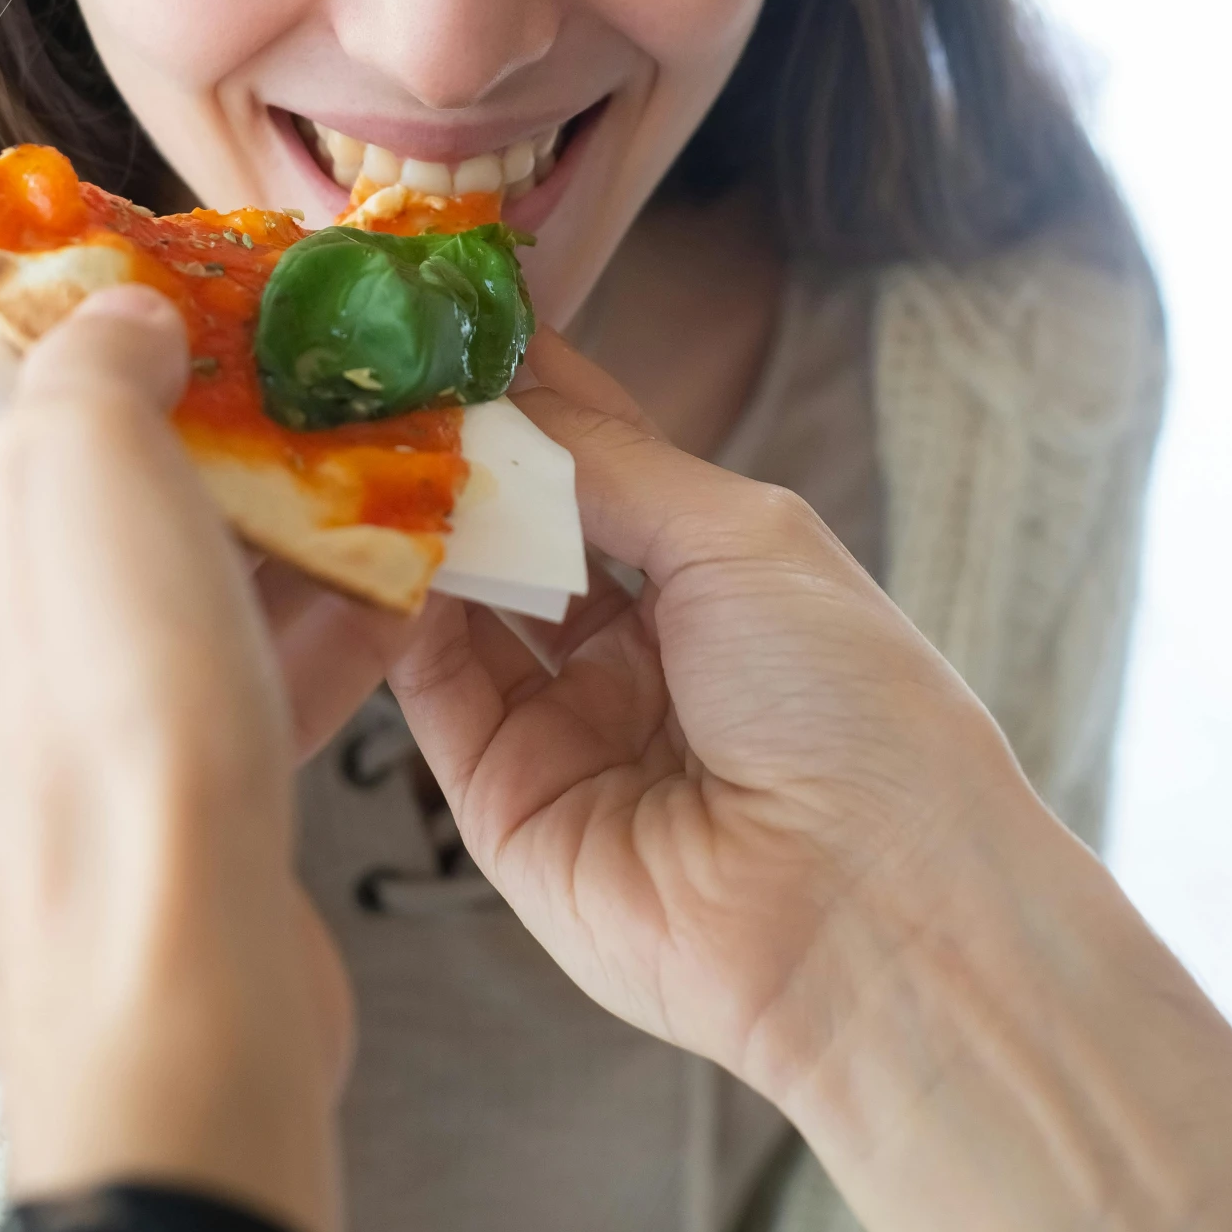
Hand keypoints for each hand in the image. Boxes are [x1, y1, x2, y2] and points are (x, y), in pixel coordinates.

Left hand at [0, 290, 344, 1231]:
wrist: (173, 992)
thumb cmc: (98, 723)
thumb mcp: (87, 460)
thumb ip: (92, 358)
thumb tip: (119, 326)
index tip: (42, 371)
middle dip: (131, 454)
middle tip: (232, 413)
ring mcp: (1, 763)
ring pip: (106, 609)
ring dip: (226, 541)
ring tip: (336, 493)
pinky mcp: (103, 833)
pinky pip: (179, 703)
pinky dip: (270, 646)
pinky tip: (381, 600)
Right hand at [389, 329, 1018, 1103]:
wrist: (872, 913)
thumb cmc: (848, 700)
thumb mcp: (739, 536)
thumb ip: (607, 464)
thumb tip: (505, 391)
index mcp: (710, 576)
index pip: (592, 460)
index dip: (525, 393)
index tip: (442, 318)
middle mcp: (633, 649)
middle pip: (516, 529)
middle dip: (453, 456)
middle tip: (372, 375)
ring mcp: (566, 728)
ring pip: (462, 605)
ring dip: (416, 527)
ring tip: (358, 442)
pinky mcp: (506, 809)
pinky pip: (433, 696)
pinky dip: (396, 619)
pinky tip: (374, 545)